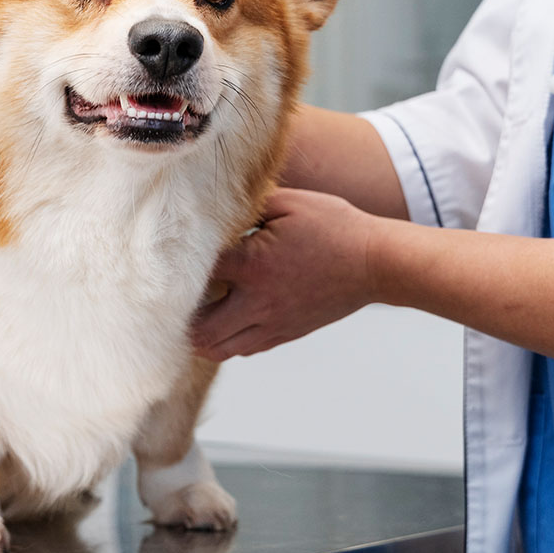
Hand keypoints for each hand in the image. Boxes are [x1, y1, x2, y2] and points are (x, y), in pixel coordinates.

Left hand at [192, 187, 377, 360]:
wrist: (376, 263)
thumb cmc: (336, 227)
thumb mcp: (290, 203)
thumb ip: (249, 205)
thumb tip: (218, 206)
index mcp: (253, 264)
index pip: (195, 276)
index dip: (181, 267)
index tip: (177, 256)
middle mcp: (258, 301)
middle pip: (199, 328)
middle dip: (181, 316)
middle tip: (177, 297)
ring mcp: (272, 323)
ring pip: (219, 349)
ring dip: (202, 334)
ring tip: (198, 313)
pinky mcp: (286, 333)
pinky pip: (245, 349)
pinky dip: (228, 340)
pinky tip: (228, 319)